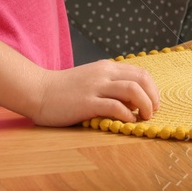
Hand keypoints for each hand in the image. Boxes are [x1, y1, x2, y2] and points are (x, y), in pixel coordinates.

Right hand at [32, 60, 160, 126]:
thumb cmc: (64, 90)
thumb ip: (110, 85)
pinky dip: (126, 116)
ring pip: (133, 90)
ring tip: (143, 118)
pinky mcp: (87, 103)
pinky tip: (126, 123)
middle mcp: (104, 74)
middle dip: (153, 97)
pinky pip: (115, 107)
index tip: (153, 103)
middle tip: (152, 112)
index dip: (152, 89)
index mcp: (107, 67)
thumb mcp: (92, 80)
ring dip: (144, 105)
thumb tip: (133, 100)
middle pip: (142, 79)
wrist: (38, 91)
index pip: (141, 73)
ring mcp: (96, 87)